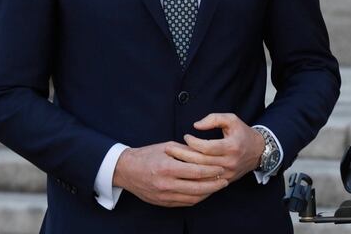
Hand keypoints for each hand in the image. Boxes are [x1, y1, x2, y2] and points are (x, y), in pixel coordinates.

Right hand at [112, 142, 227, 206]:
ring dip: (207, 193)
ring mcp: (163, 195)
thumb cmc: (147, 155)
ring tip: (217, 186)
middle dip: (214, 185)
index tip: (221, 168)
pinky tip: (204, 192)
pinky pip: (184, 203)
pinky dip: (196, 198)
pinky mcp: (162, 202)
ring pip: (192, 198)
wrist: (125, 170)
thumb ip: (187, 151)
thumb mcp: (167, 147)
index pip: (196, 172)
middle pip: (197, 188)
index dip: (212, 171)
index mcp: (167, 168)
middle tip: (225, 180)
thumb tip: (207, 153)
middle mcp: (166, 184)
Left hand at [167, 113, 264, 183]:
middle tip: (170, 149)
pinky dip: (193, 177)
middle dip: (183, 155)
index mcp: (232, 146)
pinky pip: (206, 182)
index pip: (207, 147)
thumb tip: (196, 126)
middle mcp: (229, 162)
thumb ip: (214, 119)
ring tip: (172, 160)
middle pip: (201, 162)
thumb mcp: (232, 120)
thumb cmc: (242, 133)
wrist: (258, 151)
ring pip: (201, 173)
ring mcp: (227, 174)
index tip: (185, 137)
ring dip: (185, 167)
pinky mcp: (225, 181)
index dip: (193, 142)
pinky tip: (183, 172)